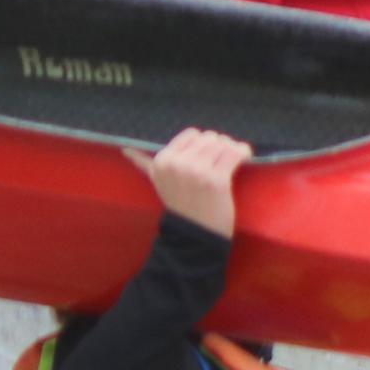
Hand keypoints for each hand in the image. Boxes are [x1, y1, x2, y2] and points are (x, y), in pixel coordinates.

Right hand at [129, 127, 252, 235]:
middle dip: (218, 146)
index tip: (206, 157)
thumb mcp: (158, 182)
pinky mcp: (216, 180)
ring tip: (231, 161)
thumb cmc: (181, 205)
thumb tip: (125, 150)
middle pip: (209, 137)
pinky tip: (244, 158)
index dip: (203, 143)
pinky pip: (236, 152)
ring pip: (223, 143)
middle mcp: (177, 164)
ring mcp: (196, 172)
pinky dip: (244, 152)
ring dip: (232, 149)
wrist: (195, 235)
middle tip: (220, 162)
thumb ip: (143, 164)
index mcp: (162, 161)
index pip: (192, 134)